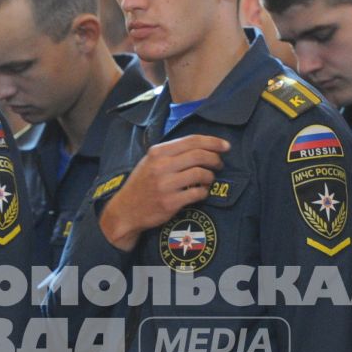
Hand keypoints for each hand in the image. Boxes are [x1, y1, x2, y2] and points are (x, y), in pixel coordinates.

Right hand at [100, 135, 230, 249]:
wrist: (126, 210)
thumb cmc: (142, 184)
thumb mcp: (150, 161)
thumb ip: (171, 152)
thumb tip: (202, 146)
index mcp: (158, 152)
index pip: (192, 140)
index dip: (213, 141)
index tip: (225, 146)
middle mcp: (161, 166)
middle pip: (199, 155)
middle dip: (215, 159)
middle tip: (219, 164)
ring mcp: (165, 185)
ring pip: (201, 173)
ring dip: (210, 176)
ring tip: (209, 179)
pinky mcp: (170, 202)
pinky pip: (198, 193)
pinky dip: (204, 192)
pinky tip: (201, 192)